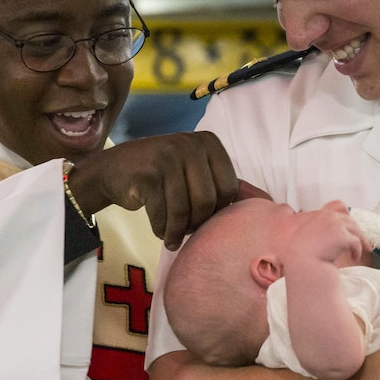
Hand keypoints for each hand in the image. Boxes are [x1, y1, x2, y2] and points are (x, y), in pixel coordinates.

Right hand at [69, 131, 237, 249]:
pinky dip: (162, 229)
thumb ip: (222, 182)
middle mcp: (189, 144)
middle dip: (197, 223)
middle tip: (186, 230)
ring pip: (184, 210)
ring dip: (177, 231)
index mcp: (209, 142)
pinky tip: (160, 231)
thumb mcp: (194, 169)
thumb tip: (265, 202)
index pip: (229, 188)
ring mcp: (166, 157)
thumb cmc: (162, 176)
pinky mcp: (146, 175)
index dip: (218, 210)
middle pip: (208, 201)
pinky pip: (162, 214)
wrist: (114, 170)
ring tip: (172, 237)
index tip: (203, 218)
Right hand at [293, 200, 368, 265]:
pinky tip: (354, 258)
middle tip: (363, 242)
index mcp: (320, 215)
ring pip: (356, 231)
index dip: (347, 214)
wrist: (303, 263)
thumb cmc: (302, 255)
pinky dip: (357, 251)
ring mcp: (336, 225)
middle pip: (350, 221)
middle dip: (357, 232)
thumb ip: (319, 229)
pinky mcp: (343, 236)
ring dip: (361, 242)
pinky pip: (356, 242)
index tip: (350, 223)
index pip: (339, 205)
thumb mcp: (307, 235)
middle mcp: (329, 217)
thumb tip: (333, 236)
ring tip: (358, 252)